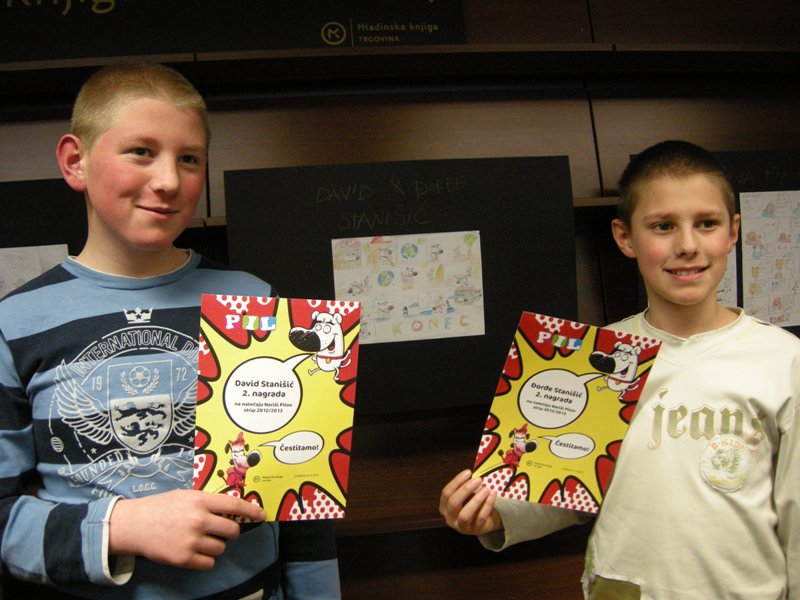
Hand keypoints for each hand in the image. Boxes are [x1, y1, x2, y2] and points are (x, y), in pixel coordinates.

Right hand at [109, 489, 264, 569]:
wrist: (134, 524)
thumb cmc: (161, 507)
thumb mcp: (186, 496)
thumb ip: (207, 502)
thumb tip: (232, 509)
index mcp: (200, 500)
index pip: (234, 505)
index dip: (251, 511)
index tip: (261, 515)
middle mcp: (199, 520)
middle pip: (232, 531)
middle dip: (230, 531)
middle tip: (220, 530)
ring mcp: (191, 540)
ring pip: (221, 548)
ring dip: (215, 545)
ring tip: (200, 540)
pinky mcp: (184, 558)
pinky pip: (209, 563)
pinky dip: (205, 559)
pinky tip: (195, 551)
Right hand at [439, 469, 502, 535]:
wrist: (485, 521)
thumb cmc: (472, 504)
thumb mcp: (465, 496)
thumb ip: (465, 487)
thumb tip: (473, 475)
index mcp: (444, 507)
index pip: (446, 493)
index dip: (456, 482)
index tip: (468, 472)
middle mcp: (450, 518)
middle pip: (453, 503)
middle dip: (465, 489)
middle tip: (478, 479)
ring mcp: (462, 527)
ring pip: (465, 514)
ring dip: (476, 500)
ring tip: (486, 489)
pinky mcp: (475, 530)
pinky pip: (481, 517)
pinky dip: (487, 505)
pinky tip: (492, 495)